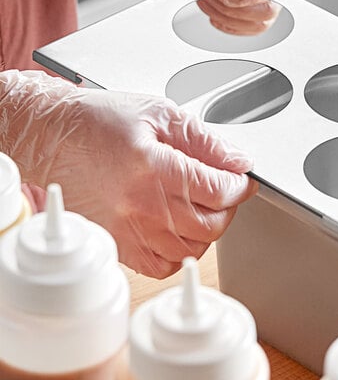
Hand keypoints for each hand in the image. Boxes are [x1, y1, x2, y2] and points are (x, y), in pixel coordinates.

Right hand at [0, 70, 257, 277]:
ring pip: (190, 249)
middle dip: (230, 207)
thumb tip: (238, 160)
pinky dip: (181, 252)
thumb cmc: (99, 121)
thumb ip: (204, 140)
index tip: (243, 179)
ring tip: (205, 207)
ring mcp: (126, 230)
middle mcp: (140, 205)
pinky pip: (161, 265)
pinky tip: (181, 228)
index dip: (240, 185)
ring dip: (209, 229)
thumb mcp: (159, 114)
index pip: (217, 191)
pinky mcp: (116, 243)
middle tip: (227, 190)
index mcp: (153, 168)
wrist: (53, 137)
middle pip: (211, 225)